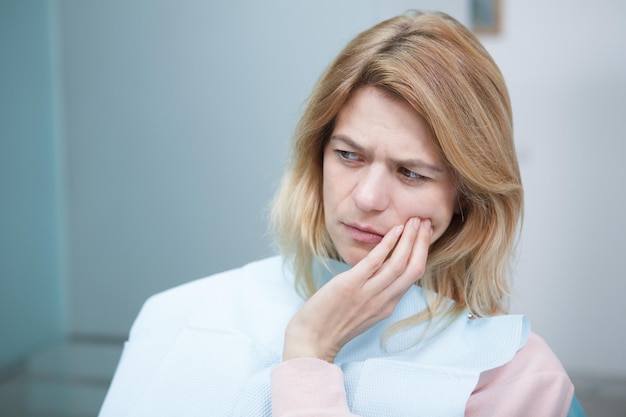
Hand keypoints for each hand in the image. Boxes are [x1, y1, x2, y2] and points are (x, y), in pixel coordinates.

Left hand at [283, 217, 431, 362]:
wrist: (312, 341)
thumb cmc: (332, 324)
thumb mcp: (362, 311)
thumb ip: (375, 293)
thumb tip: (379, 269)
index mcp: (387, 306)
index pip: (413, 276)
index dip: (421, 253)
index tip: (423, 234)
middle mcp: (383, 300)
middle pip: (413, 269)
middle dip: (421, 243)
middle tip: (425, 221)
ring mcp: (368, 293)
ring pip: (399, 264)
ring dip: (409, 240)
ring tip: (413, 220)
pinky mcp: (350, 285)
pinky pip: (375, 262)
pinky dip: (388, 244)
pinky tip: (395, 230)